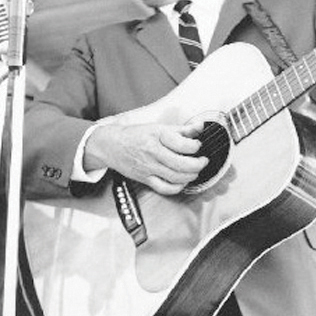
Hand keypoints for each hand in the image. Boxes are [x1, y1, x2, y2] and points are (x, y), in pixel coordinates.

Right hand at [85, 122, 207, 195]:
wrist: (111, 146)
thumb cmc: (134, 135)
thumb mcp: (158, 127)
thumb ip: (181, 129)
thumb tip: (199, 127)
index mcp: (157, 137)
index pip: (182, 144)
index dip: (195, 146)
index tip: (198, 145)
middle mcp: (153, 154)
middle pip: (182, 165)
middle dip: (198, 164)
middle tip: (203, 161)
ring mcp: (149, 168)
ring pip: (176, 178)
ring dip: (191, 176)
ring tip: (195, 170)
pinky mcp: (146, 179)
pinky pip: (165, 188)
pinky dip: (177, 187)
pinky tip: (182, 181)